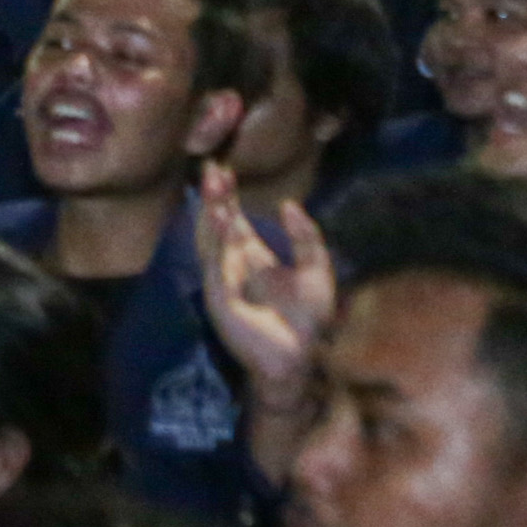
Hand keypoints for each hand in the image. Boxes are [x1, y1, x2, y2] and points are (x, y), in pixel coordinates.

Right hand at [193, 173, 335, 399]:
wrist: (304, 358)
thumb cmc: (310, 319)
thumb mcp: (316, 267)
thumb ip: (305, 236)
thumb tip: (286, 203)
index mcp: (252, 258)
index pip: (233, 220)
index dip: (227, 196)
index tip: (223, 168)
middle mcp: (233, 268)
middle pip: (217, 226)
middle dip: (213, 198)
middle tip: (211, 168)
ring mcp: (224, 284)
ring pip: (211, 242)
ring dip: (210, 214)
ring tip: (212, 187)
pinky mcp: (222, 302)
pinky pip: (216, 267)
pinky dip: (217, 242)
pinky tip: (220, 220)